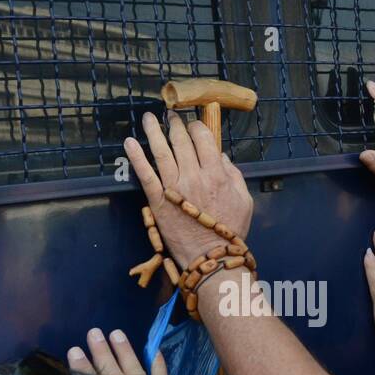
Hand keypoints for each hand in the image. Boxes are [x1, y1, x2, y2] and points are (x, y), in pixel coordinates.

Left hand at [124, 112, 252, 269]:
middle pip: (181, 141)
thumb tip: (221, 156)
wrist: (210, 258)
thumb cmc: (229, 231)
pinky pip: (145, 174)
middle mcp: (194, 176)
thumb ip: (234, 174)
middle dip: (175, 125)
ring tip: (149, 118)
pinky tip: (130, 143)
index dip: (196, 126)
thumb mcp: (244, 200)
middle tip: (170, 116)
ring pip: (161, 151)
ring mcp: (174, 187)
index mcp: (217, 174)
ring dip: (154, 131)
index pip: (203, 139)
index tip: (192, 123)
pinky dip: (136, 156)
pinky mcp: (158, 201)